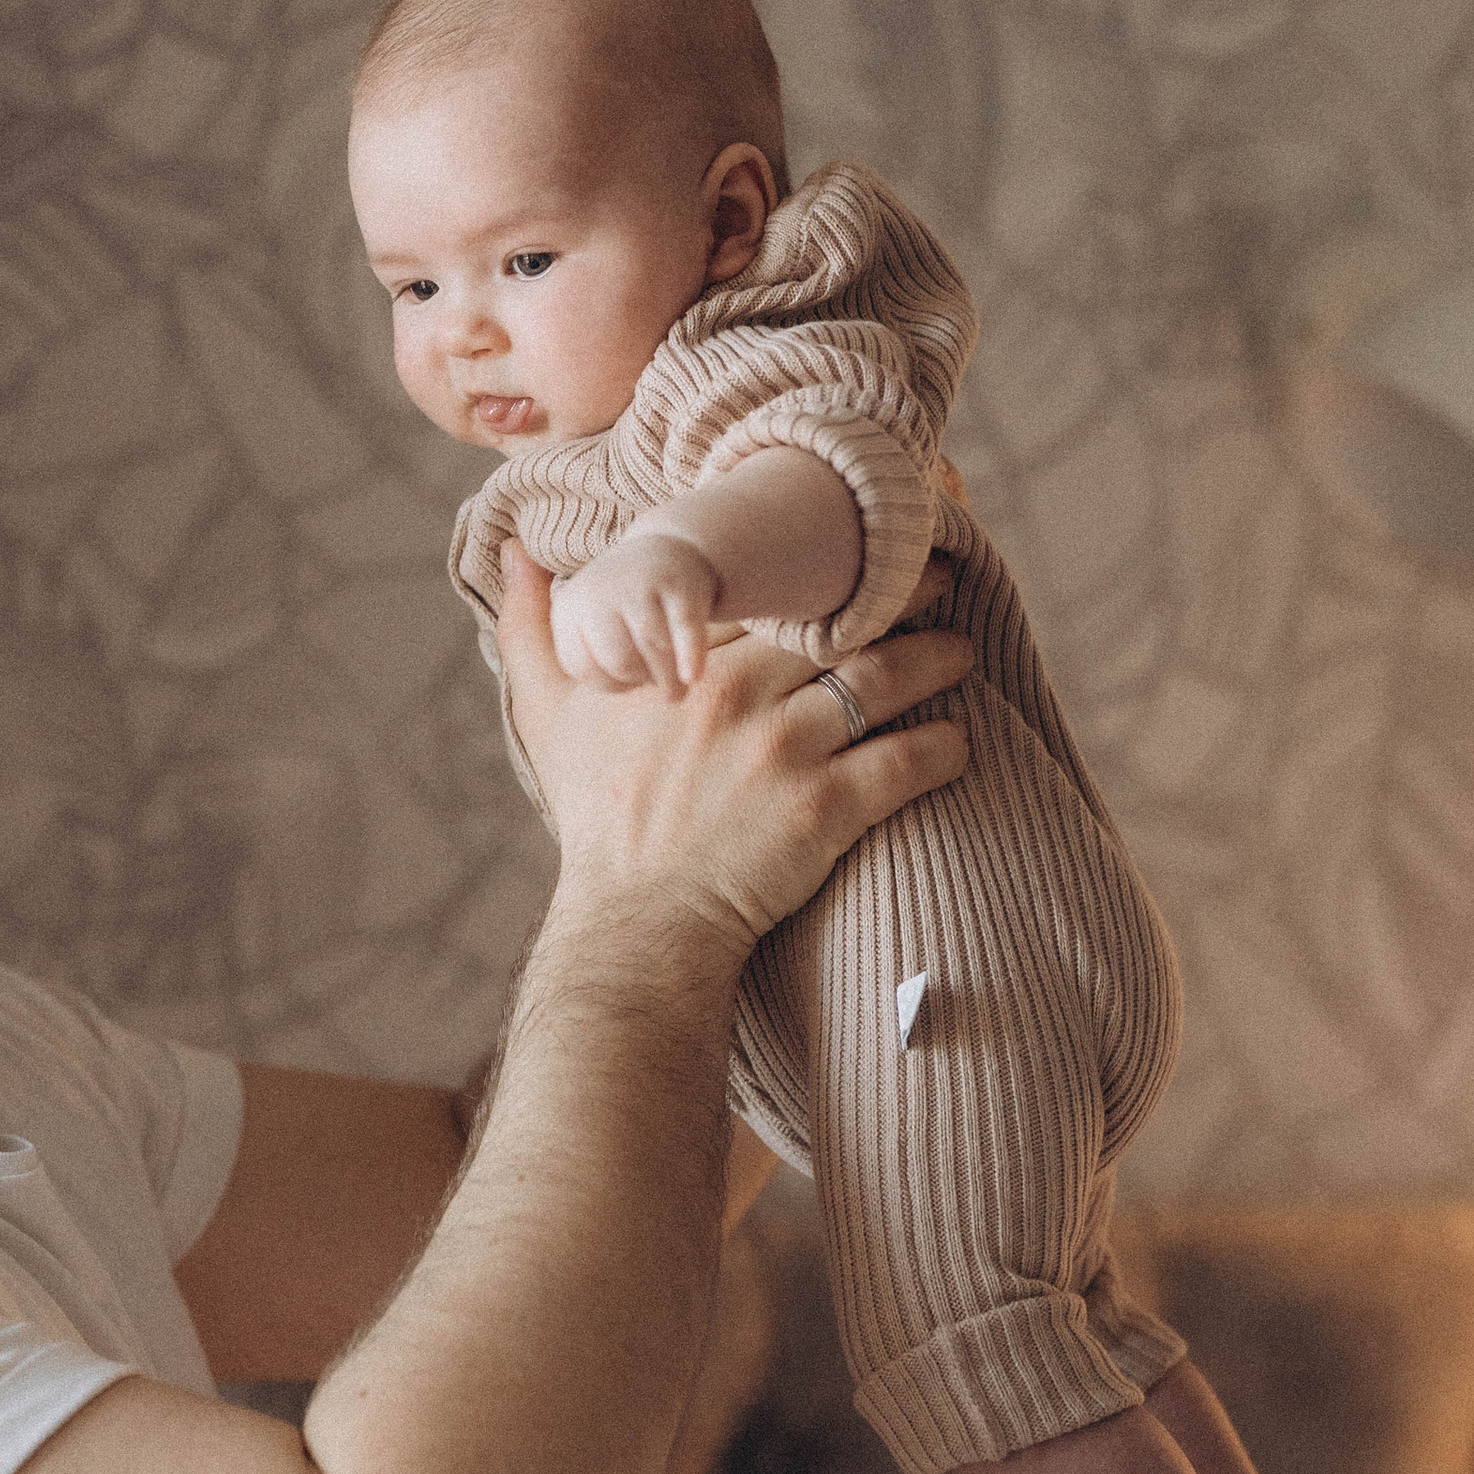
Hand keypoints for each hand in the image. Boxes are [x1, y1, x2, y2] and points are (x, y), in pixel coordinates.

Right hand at [496, 545, 971, 975]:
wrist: (636, 924)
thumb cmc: (598, 816)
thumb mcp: (551, 714)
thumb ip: (532, 627)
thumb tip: (513, 550)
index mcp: (675, 661)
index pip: (760, 585)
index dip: (812, 564)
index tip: (850, 550)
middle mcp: (731, 694)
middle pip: (837, 623)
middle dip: (898, 596)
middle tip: (936, 582)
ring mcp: (780, 750)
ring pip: (883, 680)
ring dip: (935, 659)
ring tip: (960, 649)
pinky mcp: (824, 810)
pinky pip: (905, 761)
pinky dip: (944, 747)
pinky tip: (959, 738)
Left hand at [549, 525, 724, 691]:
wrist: (666, 555)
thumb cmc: (625, 609)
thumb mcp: (592, 626)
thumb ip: (594, 664)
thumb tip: (619, 706)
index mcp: (568, 607)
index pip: (580, 666)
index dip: (607, 682)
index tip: (624, 676)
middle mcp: (599, 591)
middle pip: (618, 662)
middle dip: (640, 680)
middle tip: (653, 678)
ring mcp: (640, 585)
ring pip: (653, 649)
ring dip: (668, 679)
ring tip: (678, 689)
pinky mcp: (680, 586)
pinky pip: (683, 629)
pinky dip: (689, 655)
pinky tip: (692, 676)